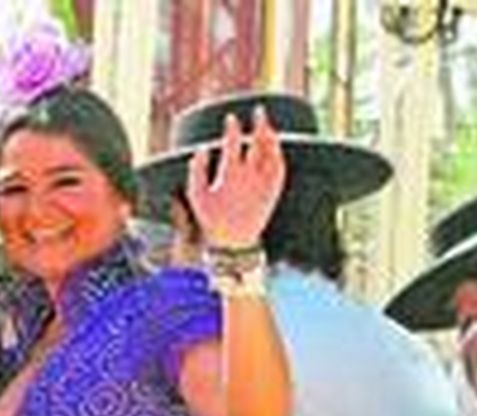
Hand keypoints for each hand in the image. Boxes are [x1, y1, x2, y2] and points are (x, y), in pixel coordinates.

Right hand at [185, 106, 287, 249]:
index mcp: (230, 175)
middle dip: (259, 125)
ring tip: (268, 125)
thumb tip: (202, 149)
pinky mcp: (273, 194)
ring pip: (273, 155)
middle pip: (258, 144)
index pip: (233, 144)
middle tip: (259, 110)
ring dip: (272, 137)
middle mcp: (251, 178)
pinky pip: (280, 170)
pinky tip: (276, 147)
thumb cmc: (212, 219)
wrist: (234, 243)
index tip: (231, 118)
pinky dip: (279, 155)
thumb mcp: (196, 196)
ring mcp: (264, 185)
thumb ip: (196, 170)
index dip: (232, 128)